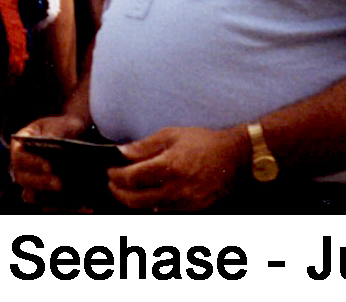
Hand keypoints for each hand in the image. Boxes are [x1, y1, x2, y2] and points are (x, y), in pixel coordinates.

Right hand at [9, 112, 88, 206]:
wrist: (73, 135)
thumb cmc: (62, 128)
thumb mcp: (58, 125)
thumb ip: (53, 133)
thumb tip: (51, 141)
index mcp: (19, 145)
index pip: (19, 156)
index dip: (32, 163)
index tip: (49, 166)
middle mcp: (21, 165)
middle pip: (22, 178)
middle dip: (40, 182)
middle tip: (59, 184)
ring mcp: (30, 179)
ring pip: (30, 194)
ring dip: (45, 196)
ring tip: (63, 194)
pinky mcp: (42, 191)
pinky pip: (45, 202)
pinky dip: (56, 205)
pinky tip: (74, 204)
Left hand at [106, 125, 245, 211]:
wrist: (236, 157)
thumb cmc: (204, 142)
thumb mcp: (172, 134)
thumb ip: (145, 145)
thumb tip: (121, 151)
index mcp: (169, 167)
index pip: (131, 178)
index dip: (115, 176)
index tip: (109, 171)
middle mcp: (175, 189)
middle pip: (135, 200)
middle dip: (118, 192)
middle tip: (111, 183)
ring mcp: (184, 203)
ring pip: (148, 209)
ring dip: (132, 200)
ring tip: (126, 189)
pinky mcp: (192, 210)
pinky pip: (163, 211)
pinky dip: (150, 204)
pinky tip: (147, 194)